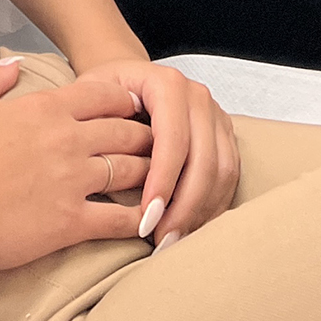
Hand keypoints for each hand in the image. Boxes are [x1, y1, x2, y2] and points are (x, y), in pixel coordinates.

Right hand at [0, 57, 154, 277]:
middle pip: (127, 130)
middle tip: (162, 143)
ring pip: (131, 171)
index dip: (125, 98)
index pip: (102, 94)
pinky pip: (118, 219)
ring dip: (153, 174)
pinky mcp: (69, 223)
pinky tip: (151, 223)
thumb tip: (15, 66)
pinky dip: (140, 220)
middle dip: (148, 135)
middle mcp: (67, 139)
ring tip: (164, 180)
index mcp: (44, 108)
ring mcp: (72, 182)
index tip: (136, 106)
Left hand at [70, 58, 238, 246]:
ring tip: (172, 240)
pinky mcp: (225, 136)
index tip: (146, 220)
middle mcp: (198, 96)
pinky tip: (190, 228)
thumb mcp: (90, 95)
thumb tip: (98, 159)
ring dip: (200, 212)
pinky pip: (230, 176)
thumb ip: (94, 121)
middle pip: (203, 159)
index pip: (173, 139)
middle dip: (183, 207)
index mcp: (167, 84)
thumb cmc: (105, 94)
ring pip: (222, 171)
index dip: (162, 182)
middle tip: (160, 240)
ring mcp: (216, 115)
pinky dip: (212, 206)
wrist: (128, 80)